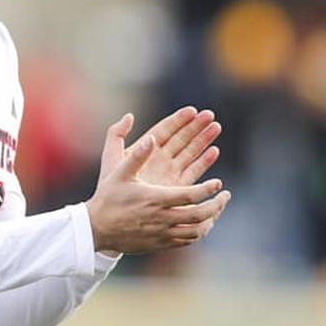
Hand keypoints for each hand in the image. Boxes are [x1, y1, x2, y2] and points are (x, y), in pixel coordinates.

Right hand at [86, 113, 229, 254]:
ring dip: (211, 220)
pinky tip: (202, 223)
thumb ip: (137, 155)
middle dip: (217, 205)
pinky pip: (187, 241)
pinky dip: (199, 232)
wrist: (95, 229)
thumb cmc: (108, 198)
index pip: (191, 195)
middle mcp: (161, 218)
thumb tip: (151, 138)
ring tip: (216, 209)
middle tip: (225, 196)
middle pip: (199, 215)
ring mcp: (162, 234)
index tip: (218, 183)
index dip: (208, 190)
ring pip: (196, 231)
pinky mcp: (160, 244)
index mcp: (155, 199)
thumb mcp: (119, 173)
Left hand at [98, 106, 220, 186]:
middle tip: (210, 115)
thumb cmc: (109, 186)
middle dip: (195, 126)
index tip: (192, 110)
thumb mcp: (111, 158)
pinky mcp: (176, 187)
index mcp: (144, 149)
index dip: (178, 120)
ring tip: (216, 127)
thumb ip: (116, 135)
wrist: (115, 216)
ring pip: (189, 152)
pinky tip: (214, 151)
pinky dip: (203, 162)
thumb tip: (129, 116)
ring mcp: (168, 172)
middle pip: (180, 138)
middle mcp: (158, 159)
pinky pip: (192, 171)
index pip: (164, 130)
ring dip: (203, 140)